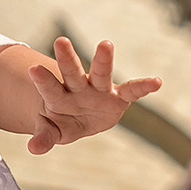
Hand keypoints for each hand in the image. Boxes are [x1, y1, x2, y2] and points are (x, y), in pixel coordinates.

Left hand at [26, 38, 160, 154]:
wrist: (79, 118)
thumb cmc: (61, 120)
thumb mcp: (52, 130)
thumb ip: (45, 136)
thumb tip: (34, 148)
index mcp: (58, 97)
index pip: (50, 89)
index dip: (43, 81)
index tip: (33, 69)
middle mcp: (78, 88)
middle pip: (72, 73)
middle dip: (67, 59)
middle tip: (60, 41)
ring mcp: (99, 90)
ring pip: (100, 74)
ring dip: (102, 60)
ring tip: (105, 44)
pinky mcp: (118, 97)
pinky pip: (132, 91)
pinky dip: (144, 87)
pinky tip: (156, 82)